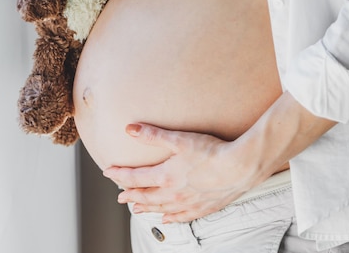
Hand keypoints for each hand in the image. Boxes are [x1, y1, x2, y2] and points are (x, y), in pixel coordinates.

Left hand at [102, 123, 257, 222]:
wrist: (239, 168)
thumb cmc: (211, 151)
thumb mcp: (179, 139)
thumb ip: (152, 135)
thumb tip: (129, 129)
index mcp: (165, 176)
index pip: (135, 177)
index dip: (120, 175)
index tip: (109, 172)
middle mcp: (173, 193)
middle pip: (145, 196)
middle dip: (130, 194)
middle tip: (119, 196)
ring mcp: (188, 203)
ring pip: (161, 208)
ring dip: (146, 207)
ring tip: (136, 209)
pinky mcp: (202, 208)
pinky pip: (181, 217)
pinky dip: (170, 218)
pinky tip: (166, 219)